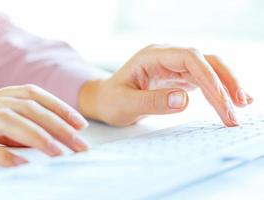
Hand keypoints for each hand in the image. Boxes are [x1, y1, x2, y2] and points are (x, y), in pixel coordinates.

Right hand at [0, 84, 88, 166]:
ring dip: (37, 136)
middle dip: (58, 125)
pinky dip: (0, 154)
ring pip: (8, 120)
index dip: (59, 106)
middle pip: (28, 107)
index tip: (81, 124)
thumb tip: (45, 139)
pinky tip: (21, 165)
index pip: (33, 94)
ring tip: (59, 154)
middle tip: (81, 145)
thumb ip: (13, 126)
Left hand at [79, 44, 252, 125]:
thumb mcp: (125, 104)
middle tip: (236, 110)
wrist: (105, 99)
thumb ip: (152, 102)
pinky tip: (228, 100)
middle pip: (204, 61)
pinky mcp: (177, 77)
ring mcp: (173, 65)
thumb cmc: (111, 100)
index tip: (221, 101)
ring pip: (208, 69)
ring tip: (242, 105)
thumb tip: (184, 100)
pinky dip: (217, 90)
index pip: (189, 58)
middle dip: (223, 83)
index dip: (209, 78)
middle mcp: (166, 56)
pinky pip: (203, 79)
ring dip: (226, 85)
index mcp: (152, 56)